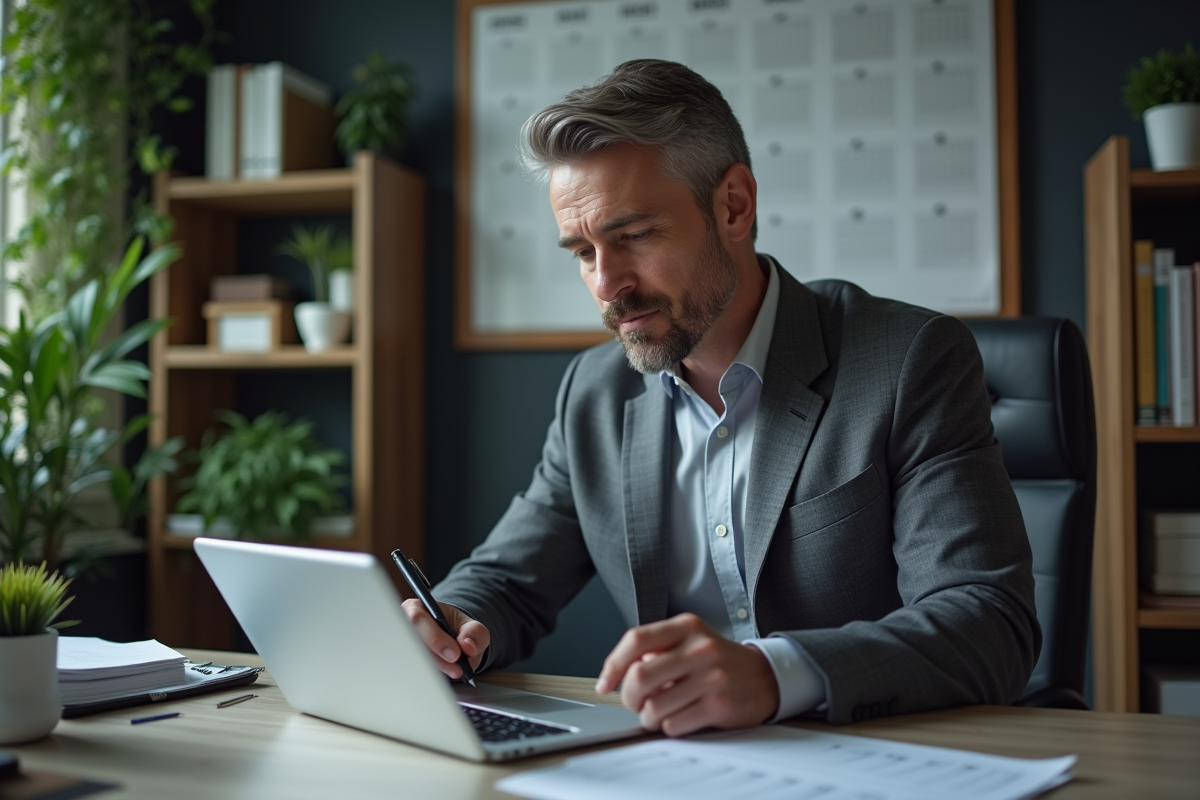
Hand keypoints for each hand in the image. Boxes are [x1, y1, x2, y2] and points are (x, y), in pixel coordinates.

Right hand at [402, 598, 490, 680]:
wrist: (455, 641)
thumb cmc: (458, 629)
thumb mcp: (472, 626)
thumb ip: (474, 632)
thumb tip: (467, 646)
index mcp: (417, 608)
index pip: (418, 620)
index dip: (435, 638)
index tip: (455, 654)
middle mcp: (404, 628)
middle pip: (413, 645)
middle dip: (439, 659)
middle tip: (458, 669)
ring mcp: (403, 648)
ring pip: (416, 662)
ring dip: (439, 669)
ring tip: (457, 671)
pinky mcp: (406, 664)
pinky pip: (417, 673)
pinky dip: (434, 676)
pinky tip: (446, 674)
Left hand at [595, 613, 779, 736]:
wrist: (766, 677)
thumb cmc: (720, 661)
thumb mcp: (691, 640)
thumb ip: (657, 648)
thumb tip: (619, 672)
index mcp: (686, 627)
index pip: (636, 639)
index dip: (613, 664)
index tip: (605, 683)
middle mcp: (699, 648)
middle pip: (640, 675)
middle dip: (629, 697)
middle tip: (634, 703)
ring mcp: (711, 677)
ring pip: (654, 706)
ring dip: (649, 717)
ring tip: (659, 713)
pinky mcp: (719, 704)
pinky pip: (674, 724)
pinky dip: (669, 727)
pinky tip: (680, 718)